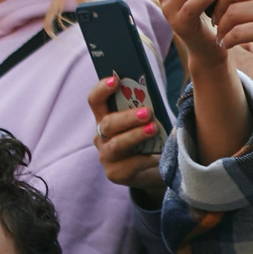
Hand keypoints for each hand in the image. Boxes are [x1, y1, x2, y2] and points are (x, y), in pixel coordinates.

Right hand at [86, 75, 165, 194]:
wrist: (154, 169)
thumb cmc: (149, 138)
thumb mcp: (146, 121)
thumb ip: (144, 109)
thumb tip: (154, 98)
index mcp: (106, 117)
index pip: (95, 101)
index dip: (102, 89)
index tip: (115, 80)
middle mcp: (101, 136)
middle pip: (108, 123)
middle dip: (128, 117)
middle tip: (147, 112)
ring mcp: (106, 156)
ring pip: (116, 145)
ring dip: (135, 135)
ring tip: (154, 128)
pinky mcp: (115, 173)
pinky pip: (129, 165)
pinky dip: (146, 159)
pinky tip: (157, 155)